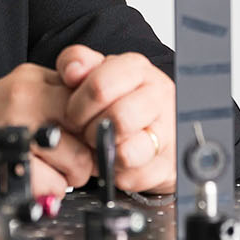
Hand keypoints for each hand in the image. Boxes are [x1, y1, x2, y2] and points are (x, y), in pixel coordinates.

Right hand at [0, 62, 95, 194]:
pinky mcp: (8, 164)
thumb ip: (58, 97)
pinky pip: (55, 185)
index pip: (89, 98)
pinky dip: (47, 192)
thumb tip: (102, 119)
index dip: (93, 126)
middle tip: (68, 160)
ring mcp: (16, 130)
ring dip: (67, 176)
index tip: (85, 138)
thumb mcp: (20, 92)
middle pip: (88, 131)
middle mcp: (25, 98)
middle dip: (86, 153)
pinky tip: (31, 182)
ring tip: (43, 171)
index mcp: (32, 79)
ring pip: (78, 162)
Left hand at [57, 45, 175, 193]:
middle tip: (85, 132)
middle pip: (117, 119)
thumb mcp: (94, 73)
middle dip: (90, 132)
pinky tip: (115, 161)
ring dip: (104, 154)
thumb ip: (77, 62)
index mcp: (137, 69)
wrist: (150, 126)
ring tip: (101, 146)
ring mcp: (167, 130)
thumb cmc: (118, 98)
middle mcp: (157, 96)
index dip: (78, 105)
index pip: (101, 86)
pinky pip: (133, 177)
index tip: (72, 113)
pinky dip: (116, 174)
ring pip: (127, 152)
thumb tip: (72, 72)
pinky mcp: (168, 164)